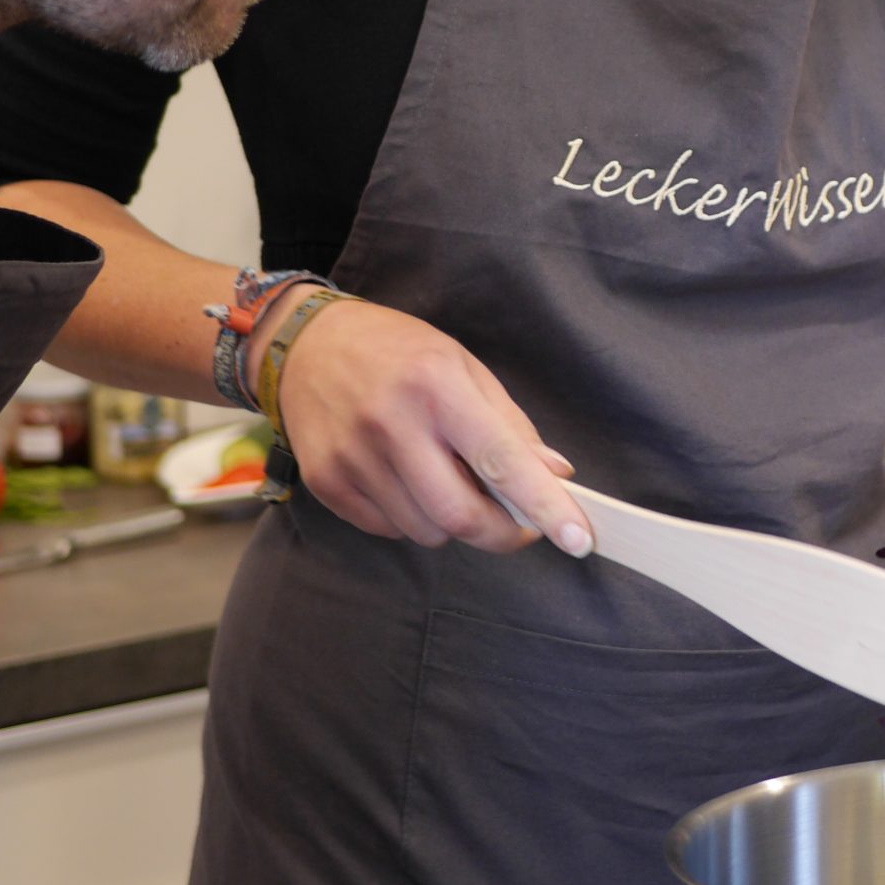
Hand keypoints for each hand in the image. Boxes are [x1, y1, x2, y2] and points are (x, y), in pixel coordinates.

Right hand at [259, 293, 592, 556]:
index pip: (501, 460)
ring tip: (443, 478)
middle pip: (460, 516)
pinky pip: (388, 530)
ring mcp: (353, 457)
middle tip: (516, 524)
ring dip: (451, 522)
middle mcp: (392, 423)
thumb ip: (511, 425)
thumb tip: (556, 475)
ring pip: (425, 531)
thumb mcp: (463, 366)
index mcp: (437, 386)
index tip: (579, 539)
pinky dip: (410, 518)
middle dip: (500, 534)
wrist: (304, 344)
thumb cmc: (397, 351)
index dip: (545, 506)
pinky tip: (404, 479)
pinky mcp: (327, 482)